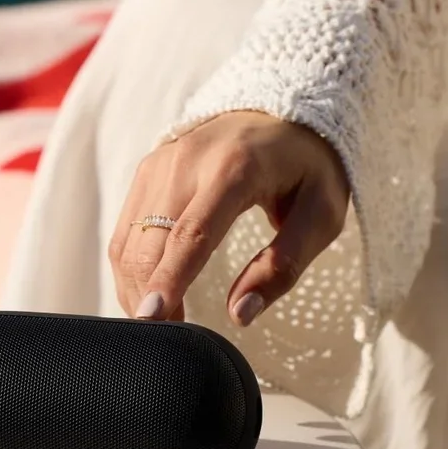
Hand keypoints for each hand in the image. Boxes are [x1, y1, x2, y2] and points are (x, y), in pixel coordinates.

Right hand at [108, 111, 349, 325]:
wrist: (278, 106)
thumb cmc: (307, 166)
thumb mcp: (322, 214)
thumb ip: (284, 265)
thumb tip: (240, 315)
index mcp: (235, 169)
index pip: (191, 234)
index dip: (169, 281)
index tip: (153, 320)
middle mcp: (186, 162)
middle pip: (150, 244)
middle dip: (151, 299)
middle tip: (170, 342)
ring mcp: (158, 164)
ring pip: (128, 242)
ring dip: (136, 290)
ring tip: (161, 324)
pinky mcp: (145, 172)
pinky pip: (125, 232)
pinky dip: (131, 271)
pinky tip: (150, 295)